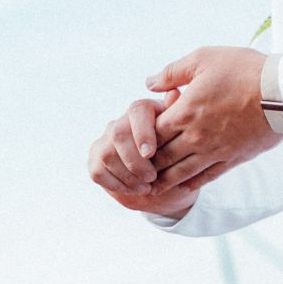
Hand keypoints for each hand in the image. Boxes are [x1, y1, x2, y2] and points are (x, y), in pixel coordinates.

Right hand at [87, 91, 207, 216]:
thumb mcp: (186, 142)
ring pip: (107, 154)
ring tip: (147, 186)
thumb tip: (174, 93)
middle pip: (119, 133)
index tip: (150, 154)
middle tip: (152, 177)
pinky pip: (98, 171)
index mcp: (146, 111)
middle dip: (134, 160)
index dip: (141, 131)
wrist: (169, 184)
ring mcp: (106, 140)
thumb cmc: (180, 158)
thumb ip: (179, 120)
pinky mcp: (96, 159)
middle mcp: (123, 121)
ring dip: (127, 175)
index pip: (137, 110)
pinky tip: (134, 190)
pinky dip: (117, 184)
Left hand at [146, 46, 282, 187]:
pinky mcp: (233, 158)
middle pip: (162, 158)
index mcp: (185, 112)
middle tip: (138, 170)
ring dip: (164, 180)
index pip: (151, 134)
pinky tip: (184, 186)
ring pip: (181, 172)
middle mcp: (196, 137)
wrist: (282, 92)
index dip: (138, 142)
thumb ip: (173, 72)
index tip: (134, 144)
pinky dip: (192, 183)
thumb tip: (150, 83)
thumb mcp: (204, 58)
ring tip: (153, 186)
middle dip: (147, 166)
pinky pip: (207, 176)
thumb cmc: (244, 70)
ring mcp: (215, 150)